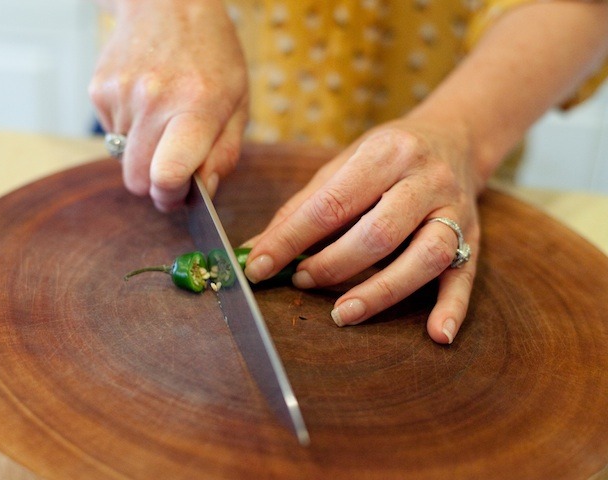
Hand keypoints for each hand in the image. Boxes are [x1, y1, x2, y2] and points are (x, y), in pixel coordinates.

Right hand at [89, 0, 248, 210]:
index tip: (179, 194)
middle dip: (154, 183)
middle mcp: (154, 99)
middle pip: (137, 179)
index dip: (171, 195)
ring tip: (163, 118)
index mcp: (196, 105)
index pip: (168, 173)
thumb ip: (224, 153)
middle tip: (173, 169)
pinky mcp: (99, 89)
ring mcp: (121, 93)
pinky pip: (112, 133)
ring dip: (143, 151)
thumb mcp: (238, 103)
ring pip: (123, 158)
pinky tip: (146, 102)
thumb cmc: (211, 55)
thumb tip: (203, 191)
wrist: (168, 3)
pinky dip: (129, 129)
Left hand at [244, 120, 480, 343]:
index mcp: (386, 153)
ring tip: (342, 314)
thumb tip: (254, 251)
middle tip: (302, 281)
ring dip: (381, 291)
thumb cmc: (386, 156)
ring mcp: (454, 210)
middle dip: (333, 264)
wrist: (455, 138)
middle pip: (379, 233)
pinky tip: (437, 334)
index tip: (259, 266)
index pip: (331, 204)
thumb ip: (300, 208)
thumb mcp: (342, 165)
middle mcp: (426, 179)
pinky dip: (452, 308)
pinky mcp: (474, 238)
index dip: (291, 239)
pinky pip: (464, 276)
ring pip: (424, 256)